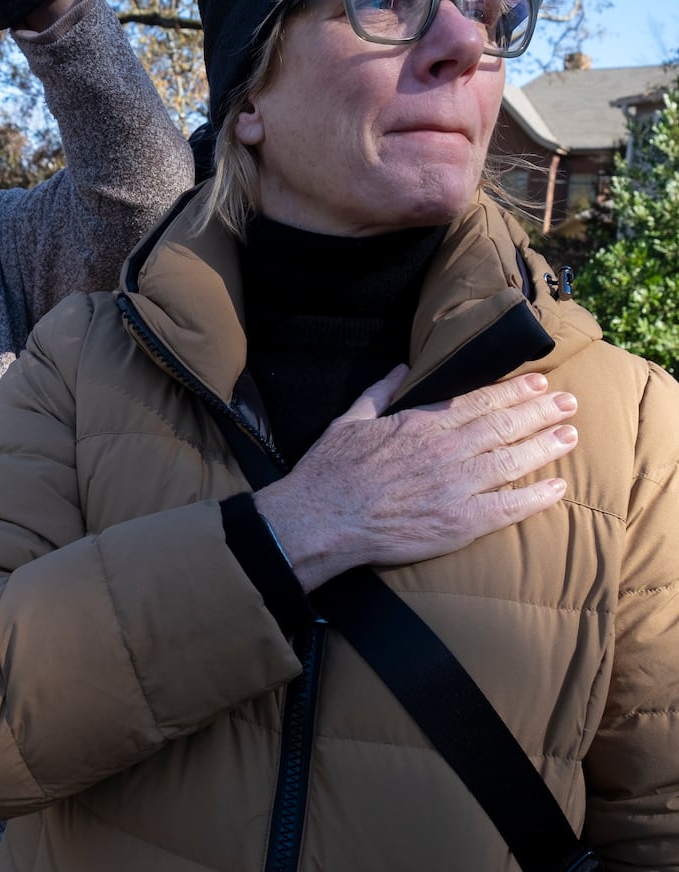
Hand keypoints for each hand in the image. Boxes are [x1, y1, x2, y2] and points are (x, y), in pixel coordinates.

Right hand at [255, 367, 578, 590]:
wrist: (321, 519)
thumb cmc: (330, 471)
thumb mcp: (349, 420)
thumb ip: (379, 392)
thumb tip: (402, 368)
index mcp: (419, 424)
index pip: (477, 402)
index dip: (511, 392)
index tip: (537, 384)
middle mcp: (444, 451)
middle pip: (503, 426)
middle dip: (540, 412)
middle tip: (569, 403)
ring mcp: (455, 487)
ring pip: (512, 461)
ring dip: (545, 446)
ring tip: (570, 436)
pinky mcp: (458, 523)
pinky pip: (507, 508)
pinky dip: (535, 498)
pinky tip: (557, 490)